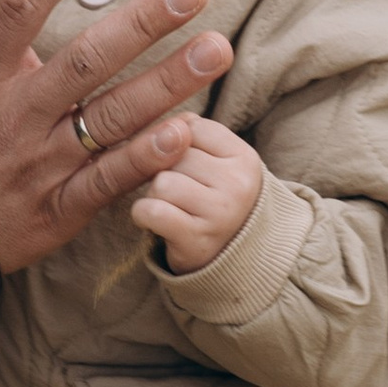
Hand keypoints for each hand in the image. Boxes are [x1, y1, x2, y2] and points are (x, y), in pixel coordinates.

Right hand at [0, 0, 233, 276]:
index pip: (20, 7)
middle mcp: (11, 117)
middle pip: (84, 63)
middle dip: (143, 24)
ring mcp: (37, 167)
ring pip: (111, 120)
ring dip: (167, 84)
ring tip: (216, 48)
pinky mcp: (55, 211)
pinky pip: (108, 184)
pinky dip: (147, 160)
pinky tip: (188, 129)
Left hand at [132, 124, 265, 272]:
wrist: (233, 259)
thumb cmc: (215, 201)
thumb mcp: (217, 164)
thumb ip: (190, 136)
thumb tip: (164, 127)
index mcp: (244, 158)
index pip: (190, 127)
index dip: (176, 145)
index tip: (187, 167)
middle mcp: (238, 185)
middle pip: (173, 155)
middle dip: (164, 170)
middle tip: (180, 194)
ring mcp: (220, 214)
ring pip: (161, 182)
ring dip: (154, 195)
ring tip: (171, 208)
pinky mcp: (196, 241)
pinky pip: (152, 211)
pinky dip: (143, 215)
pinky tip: (156, 223)